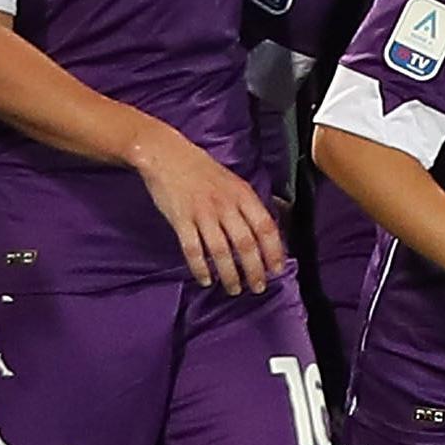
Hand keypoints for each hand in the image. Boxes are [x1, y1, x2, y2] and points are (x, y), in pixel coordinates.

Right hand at [134, 125, 284, 294]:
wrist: (168, 155)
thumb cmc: (203, 171)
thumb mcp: (234, 182)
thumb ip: (249, 205)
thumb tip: (266, 232)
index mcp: (242, 194)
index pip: (265, 227)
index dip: (274, 250)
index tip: (276, 269)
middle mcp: (225, 205)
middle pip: (245, 243)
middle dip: (254, 270)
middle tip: (258, 287)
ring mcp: (202, 213)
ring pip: (220, 251)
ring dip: (230, 274)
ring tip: (234, 288)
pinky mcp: (181, 219)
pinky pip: (193, 249)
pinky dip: (200, 267)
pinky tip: (205, 279)